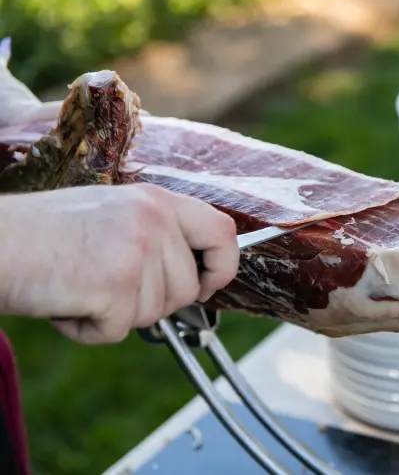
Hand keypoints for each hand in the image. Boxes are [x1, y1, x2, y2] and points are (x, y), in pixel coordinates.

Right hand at [0, 183, 239, 343]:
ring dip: (117, 314)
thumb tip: (195, 277)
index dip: (222, 266)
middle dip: (153, 302)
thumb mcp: (113, 214)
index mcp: (157, 200)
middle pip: (187, 288)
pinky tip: (66, 302)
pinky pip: (119, 330)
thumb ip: (157, 235)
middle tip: (108, 288)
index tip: (207, 285)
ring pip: (155, 313)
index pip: (222, 232)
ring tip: (80, 286)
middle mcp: (154, 220)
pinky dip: (89, 330)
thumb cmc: (43, 233)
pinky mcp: (115, 285)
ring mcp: (137, 251)